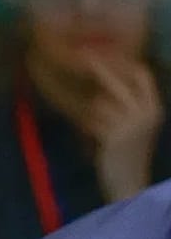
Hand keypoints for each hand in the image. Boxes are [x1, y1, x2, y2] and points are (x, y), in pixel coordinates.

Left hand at [83, 57, 163, 203]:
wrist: (128, 184)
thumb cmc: (126, 155)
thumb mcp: (134, 126)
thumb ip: (126, 106)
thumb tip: (104, 84)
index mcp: (154, 108)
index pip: (142, 75)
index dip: (124, 63)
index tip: (105, 54)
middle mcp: (146, 112)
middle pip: (120, 81)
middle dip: (100, 68)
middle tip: (84, 56)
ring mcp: (130, 123)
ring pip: (100, 102)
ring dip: (92, 114)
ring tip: (97, 131)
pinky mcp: (114, 135)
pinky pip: (92, 120)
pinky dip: (87, 128)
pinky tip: (93, 140)